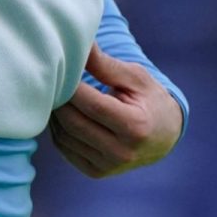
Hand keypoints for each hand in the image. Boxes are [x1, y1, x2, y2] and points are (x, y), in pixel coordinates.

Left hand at [49, 43, 182, 177]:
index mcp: (136, 127)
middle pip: (74, 122)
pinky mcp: (96, 173)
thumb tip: (80, 44)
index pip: (93, 104)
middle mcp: (121, 152)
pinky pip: (65, 148)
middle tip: (52, 77)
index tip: (61, 66)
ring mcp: (107, 166)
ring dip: (55, 113)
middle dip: (59, 98)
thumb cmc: (149, 100)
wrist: (164, 137)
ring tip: (57, 92)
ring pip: (65, 136)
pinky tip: (62, 112)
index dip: (72, 85)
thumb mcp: (135, 77)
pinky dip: (58, 128)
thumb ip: (105, 64)